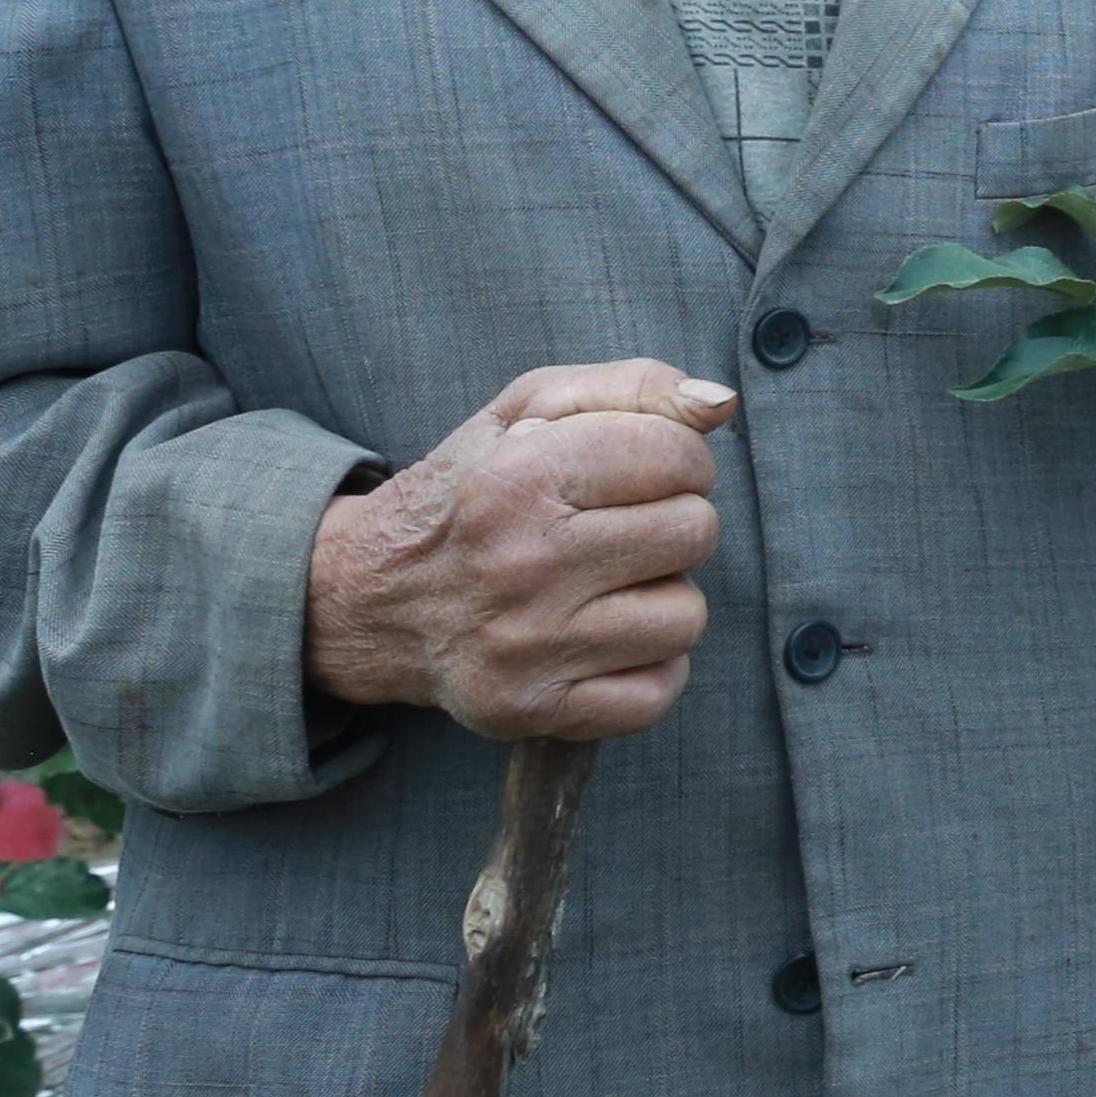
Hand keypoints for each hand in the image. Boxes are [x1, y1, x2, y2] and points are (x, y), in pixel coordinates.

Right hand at [304, 360, 735, 741]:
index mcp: (520, 475)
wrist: (374, 595)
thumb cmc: (471, 490)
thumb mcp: (529, 409)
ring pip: (685, 617)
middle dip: (671, 520)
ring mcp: (531, 646)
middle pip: (694, 532)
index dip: (676, 457)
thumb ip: (633, 387)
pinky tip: (602, 636)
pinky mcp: (536, 709)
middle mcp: (525, 562)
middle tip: (617, 526)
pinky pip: (659, 691)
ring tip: (607, 583)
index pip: (679, 456)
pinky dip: (647, 664)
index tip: (637, 470)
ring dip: (661, 595)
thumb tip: (721, 403)